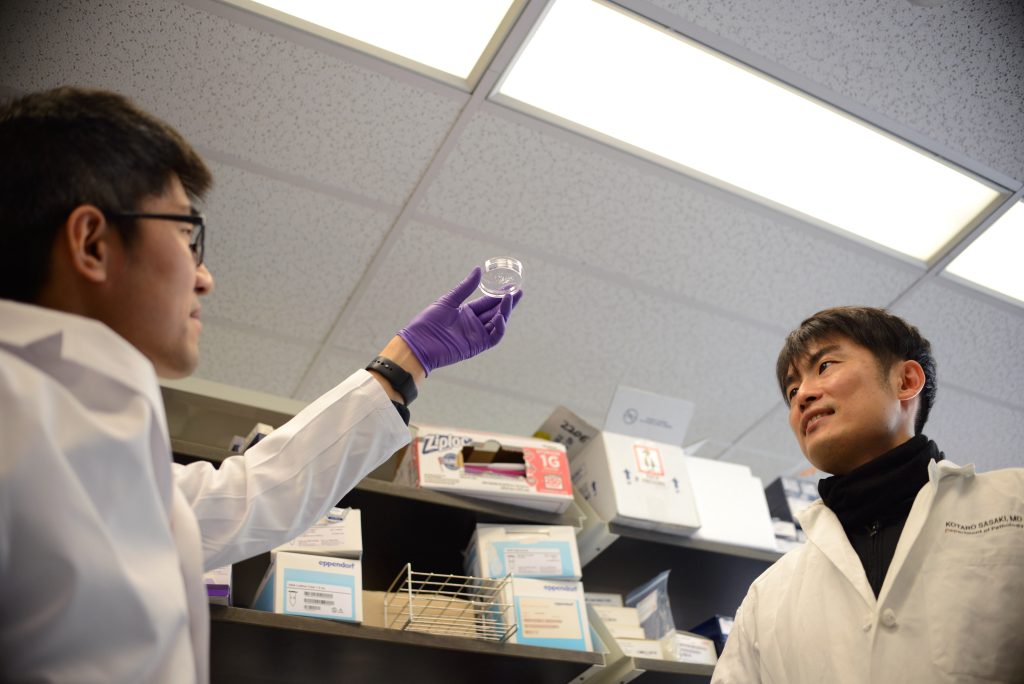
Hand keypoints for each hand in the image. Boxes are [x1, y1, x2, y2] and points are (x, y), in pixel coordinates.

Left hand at [397, 267, 522, 374]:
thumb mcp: (448, 301)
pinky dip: (500, 328)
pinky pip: (493, 337)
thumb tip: (478, 270)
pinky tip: (500, 316)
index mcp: (466, 312)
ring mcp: (476, 335)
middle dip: (508, 302)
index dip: (499, 295)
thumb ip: (465, 288)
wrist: (418, 343)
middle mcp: (473, 324)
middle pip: (496, 312)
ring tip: (510, 298)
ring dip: (505, 312)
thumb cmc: (428, 322)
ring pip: (497, 324)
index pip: (487, 302)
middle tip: (518, 291)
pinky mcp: (476, 346)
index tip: (510, 286)